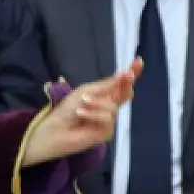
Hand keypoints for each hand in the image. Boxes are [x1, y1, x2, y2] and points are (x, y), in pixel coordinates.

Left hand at [21, 63, 140, 165]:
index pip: (120, 84)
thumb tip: (125, 73)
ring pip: (113, 107)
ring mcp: (108, 121)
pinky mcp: (106, 133)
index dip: (132, 73)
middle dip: (126, 83)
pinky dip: (93, 114)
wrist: (54, 129)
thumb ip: (106, 85)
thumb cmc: (66, 109)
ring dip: (96, 104)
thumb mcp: (85, 91)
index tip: (139, 61)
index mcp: (103, 96)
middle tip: (127, 74)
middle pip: (125, 94)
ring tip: (80, 106)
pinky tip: (81, 115)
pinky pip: (107, 119)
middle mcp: (108, 107)